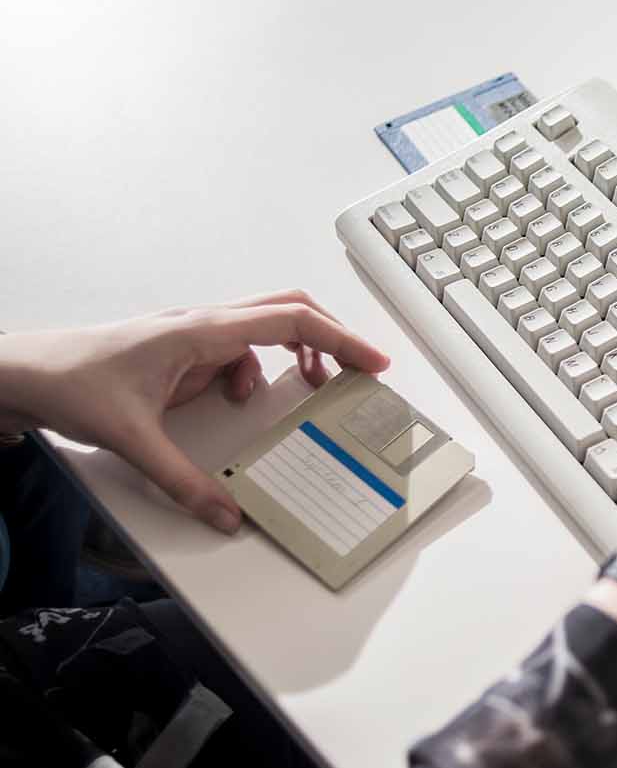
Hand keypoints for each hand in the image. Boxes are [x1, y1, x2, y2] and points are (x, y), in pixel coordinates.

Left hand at [0, 290, 389, 533]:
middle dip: (332, 337)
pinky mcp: (185, 350)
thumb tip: (228, 515)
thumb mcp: (132, 439)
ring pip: (267, 327)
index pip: (291, 322)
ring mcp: (196, 333)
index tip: (374, 362)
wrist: (23, 373)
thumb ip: (184, 481)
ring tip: (313, 385)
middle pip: (290, 310)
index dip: (341, 339)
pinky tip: (241, 399)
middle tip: (360, 369)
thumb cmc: (70, 383)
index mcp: (203, 329)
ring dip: (296, 352)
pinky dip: (257, 371)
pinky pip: (240, 351)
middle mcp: (205, 322)